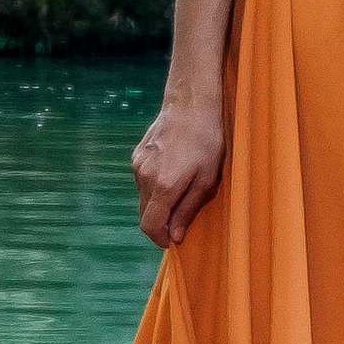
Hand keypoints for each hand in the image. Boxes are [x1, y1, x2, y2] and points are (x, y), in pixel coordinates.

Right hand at [132, 94, 223, 248]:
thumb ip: (187, 210)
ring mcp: (138, 164)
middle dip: (160, 223)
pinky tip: (173, 173)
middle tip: (180, 219)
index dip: (160, 239)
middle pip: (143, 215)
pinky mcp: (137, 154)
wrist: (191, 103)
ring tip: (181, 189)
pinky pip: (142, 181)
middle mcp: (144, 177)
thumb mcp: (207, 179)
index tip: (173, 241)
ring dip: (157, 204)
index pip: (149, 226)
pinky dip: (154, 187)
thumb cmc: (206, 140)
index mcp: (163, 186)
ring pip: (143, 198)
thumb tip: (175, 236)